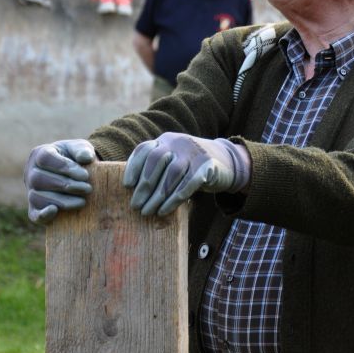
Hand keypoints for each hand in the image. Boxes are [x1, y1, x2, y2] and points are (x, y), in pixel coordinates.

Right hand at [24, 139, 96, 224]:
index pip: (45, 158)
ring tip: (83, 201)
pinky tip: (56, 211)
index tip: (85, 175)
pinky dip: (42, 215)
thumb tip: (86, 158)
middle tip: (88, 189)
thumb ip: (82, 150)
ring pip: (37, 197)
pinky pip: (34, 214)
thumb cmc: (74, 157)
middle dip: (66, 185)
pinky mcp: (35, 208)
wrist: (73, 172)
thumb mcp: (80, 149)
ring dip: (61, 201)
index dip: (64, 166)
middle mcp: (31, 172)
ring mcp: (31, 191)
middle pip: (39, 179)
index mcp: (40, 154)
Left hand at [124, 133, 249, 217]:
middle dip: (144, 186)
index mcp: (166, 140)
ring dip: (158, 196)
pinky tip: (165, 210)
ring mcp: (194, 152)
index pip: (145, 150)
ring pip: (172, 173)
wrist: (226, 163)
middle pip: (157, 161)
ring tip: (148, 211)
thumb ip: (157, 170)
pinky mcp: (207, 165)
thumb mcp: (174, 162)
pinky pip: (188, 183)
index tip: (127, 186)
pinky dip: (174, 198)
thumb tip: (133, 192)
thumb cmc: (191, 168)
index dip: (134, 167)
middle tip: (135, 206)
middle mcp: (179, 142)